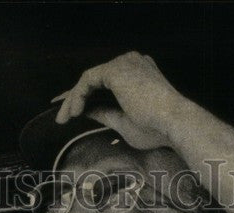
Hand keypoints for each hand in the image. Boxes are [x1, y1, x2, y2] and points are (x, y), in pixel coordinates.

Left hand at [53, 52, 186, 150]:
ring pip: (89, 79)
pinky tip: (74, 112)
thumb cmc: (157, 129)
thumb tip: (87, 113)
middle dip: (74, 97)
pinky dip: (77, 95)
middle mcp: (131, 63)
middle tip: (60, 116)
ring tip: (63, 119)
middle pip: (95, 79)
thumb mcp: (125, 123)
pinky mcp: (116, 69)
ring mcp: (124, 63)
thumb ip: (105, 114)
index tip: (72, 112)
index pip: (105, 82)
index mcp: (138, 75)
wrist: (173, 123)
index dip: (86, 96)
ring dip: (73, 99)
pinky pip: (87, 79)